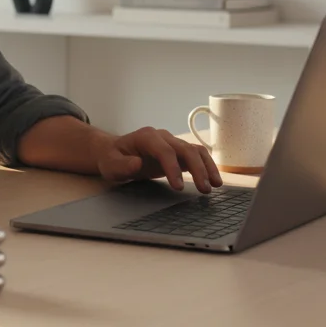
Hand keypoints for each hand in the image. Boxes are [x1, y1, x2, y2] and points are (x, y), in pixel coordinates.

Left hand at [95, 126, 221, 193]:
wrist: (114, 151)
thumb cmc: (112, 158)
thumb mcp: (110, 164)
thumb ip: (122, 165)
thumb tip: (137, 164)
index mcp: (146, 137)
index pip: (164, 151)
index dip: (173, 168)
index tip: (178, 187)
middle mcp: (162, 137)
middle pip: (185, 149)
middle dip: (197, 169)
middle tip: (204, 189)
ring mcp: (172, 143)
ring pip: (195, 151)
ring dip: (207, 167)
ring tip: (215, 186)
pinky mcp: (177, 152)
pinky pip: (196, 156)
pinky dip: (206, 166)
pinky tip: (213, 180)